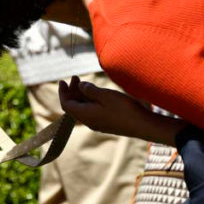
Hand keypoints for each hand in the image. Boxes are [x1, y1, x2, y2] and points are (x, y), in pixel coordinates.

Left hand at [58, 76, 184, 143]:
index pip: (66, 104)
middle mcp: (88, 121)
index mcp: (85, 115)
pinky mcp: (105, 123)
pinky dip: (88, 101)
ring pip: (82, 109)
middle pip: (73, 107)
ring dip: (80, 96)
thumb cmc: (124, 109)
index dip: (62, 92)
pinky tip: (94, 93)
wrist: (142, 125)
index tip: (62, 80)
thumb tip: (80, 86)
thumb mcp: (105, 95)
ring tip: (84, 83)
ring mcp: (97, 123)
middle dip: (71, 91)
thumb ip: (90, 90)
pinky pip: (90, 111)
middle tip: (75, 77)